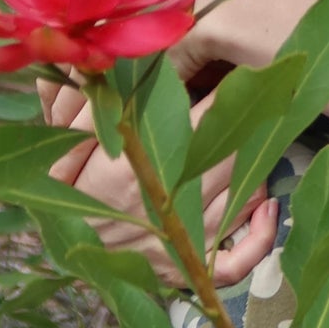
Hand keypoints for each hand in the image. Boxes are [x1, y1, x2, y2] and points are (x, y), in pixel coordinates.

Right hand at [38, 74, 279, 285]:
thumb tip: (85, 59)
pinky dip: (259, 238)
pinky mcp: (183, 269)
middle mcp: (164, 206)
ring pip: (241, 200)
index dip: (227, 94)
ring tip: (261, 141)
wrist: (61, 249)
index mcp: (135, 170)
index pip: (199, 122)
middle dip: (249, 127)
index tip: (242, 72)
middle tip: (261, 101)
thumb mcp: (64, 139)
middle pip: (229, 157)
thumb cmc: (65, 188)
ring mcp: (178, 243)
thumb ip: (71, 100)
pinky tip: (267, 209)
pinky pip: (236, 261)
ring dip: (257, 168)